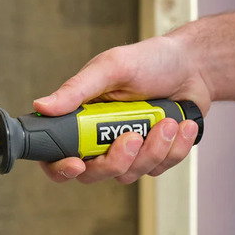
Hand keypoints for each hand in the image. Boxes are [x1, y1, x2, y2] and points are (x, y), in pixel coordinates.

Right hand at [33, 35, 211, 183]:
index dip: (61, 168)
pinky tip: (180, 125)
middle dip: (117, 160)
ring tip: (167, 121)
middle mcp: (100, 138)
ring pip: (129, 173)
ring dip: (153, 149)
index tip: (77, 164)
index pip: (56, 155)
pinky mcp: (154, 156)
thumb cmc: (149, 60)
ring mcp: (128, 150)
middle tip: (134, 136)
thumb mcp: (110, 68)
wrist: (193, 67)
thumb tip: (42, 106)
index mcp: (81, 118)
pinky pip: (158, 169)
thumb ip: (76, 90)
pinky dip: (174, 148)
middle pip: (94, 174)